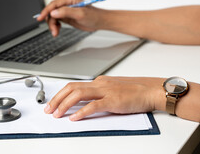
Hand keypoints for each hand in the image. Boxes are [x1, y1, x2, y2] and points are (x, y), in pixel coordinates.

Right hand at [36, 0, 103, 36]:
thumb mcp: (80, 14)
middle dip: (50, 21)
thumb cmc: (94, 16)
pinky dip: (55, 26)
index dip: (46, 11)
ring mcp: (65, 10)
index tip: (40, 17)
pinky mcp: (66, 17)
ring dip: (52, 25)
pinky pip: (56, 21)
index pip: (54, 4)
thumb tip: (54, 12)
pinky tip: (58, 30)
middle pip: (51, 11)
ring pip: (52, 17)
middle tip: (54, 30)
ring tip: (56, 32)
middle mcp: (66, 4)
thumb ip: (66, 12)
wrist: (99, 22)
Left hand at [44, 76, 164, 120]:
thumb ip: (100, 94)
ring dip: (64, 105)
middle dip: (57, 99)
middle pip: (72, 88)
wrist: (151, 90)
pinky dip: (81, 112)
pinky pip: (93, 105)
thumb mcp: (114, 90)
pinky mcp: (113, 101)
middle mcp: (100, 84)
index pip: (74, 85)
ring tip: (57, 114)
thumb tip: (86, 103)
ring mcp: (106, 91)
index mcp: (99, 81)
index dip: (61, 94)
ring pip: (78, 95)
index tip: (52, 103)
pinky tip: (74, 118)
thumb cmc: (136, 91)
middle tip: (48, 109)